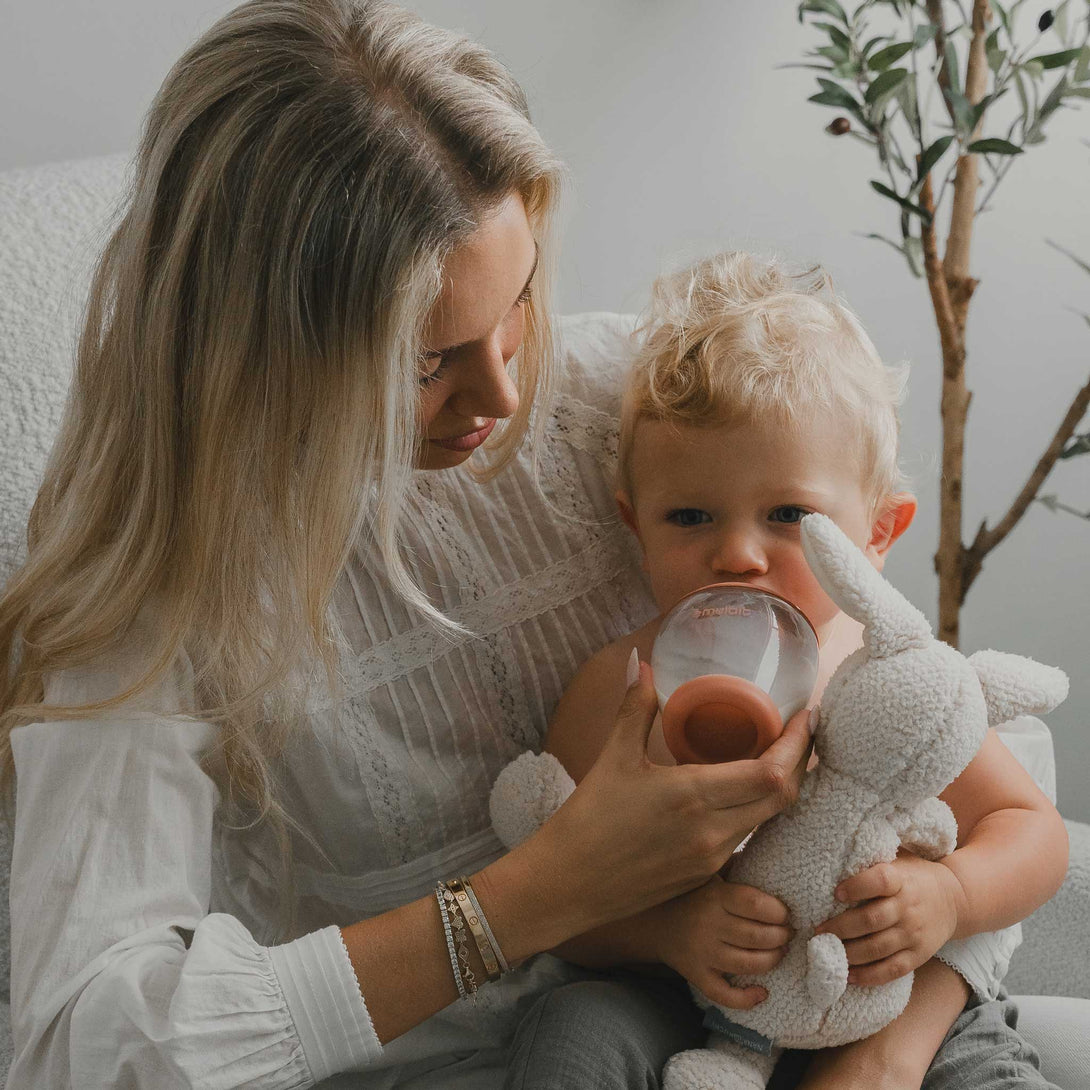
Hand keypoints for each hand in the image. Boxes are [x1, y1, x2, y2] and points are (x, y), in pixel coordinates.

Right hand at [530, 659, 812, 939]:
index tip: (805, 717)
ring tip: (779, 755)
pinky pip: (747, 839)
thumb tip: (641, 661)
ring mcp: (712, 857)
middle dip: (800, 762)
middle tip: (801, 731)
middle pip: (783, 797)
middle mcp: (712, 831)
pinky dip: (757, 811)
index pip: (771, 773)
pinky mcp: (705, 876)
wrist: (569, 882)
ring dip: (781, 788)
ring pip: (768, 820)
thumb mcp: (614, 756)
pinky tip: (746, 792)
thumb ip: (635, 707)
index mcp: (692, 795)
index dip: (797, 745)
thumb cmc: (588, 817)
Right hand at [654, 875, 792, 1009]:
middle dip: (782, 936)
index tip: (786, 913)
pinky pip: (724, 994)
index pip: (755, 904)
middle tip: (788, 934)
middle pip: (757, 936)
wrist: (655, 920)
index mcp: (714, 896)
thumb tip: (776, 871)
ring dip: (773, 960)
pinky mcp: (696, 975)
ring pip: (748, 964)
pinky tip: (762, 993)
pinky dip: (746, 999)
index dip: (779, 911)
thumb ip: (739, 870)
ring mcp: (702, 953)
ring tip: (780, 952)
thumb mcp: (712, 874)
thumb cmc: (693, 894)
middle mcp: (708, 924)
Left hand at [814, 851, 963, 986]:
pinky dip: (869, 976)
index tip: (836, 892)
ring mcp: (914, 934)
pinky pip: (892, 970)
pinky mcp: (918, 955)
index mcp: (901, 880)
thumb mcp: (898, 862)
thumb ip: (872, 864)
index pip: (880, 881)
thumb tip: (833, 862)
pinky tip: (848, 975)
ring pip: (877, 948)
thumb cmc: (913, 877)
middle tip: (819, 931)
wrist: (954, 899)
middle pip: (871, 919)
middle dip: (841, 927)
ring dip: (849, 953)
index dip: (857, 886)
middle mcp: (907, 907)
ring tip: (827, 952)